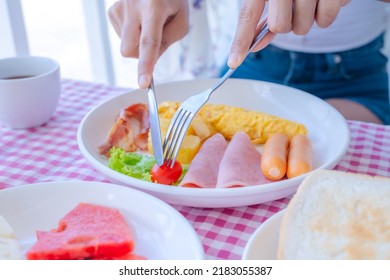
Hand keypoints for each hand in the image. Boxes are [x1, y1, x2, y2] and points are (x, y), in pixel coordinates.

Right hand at [108, 0, 188, 87]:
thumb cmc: (171, 0)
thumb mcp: (180, 20)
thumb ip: (167, 42)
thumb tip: (149, 59)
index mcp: (154, 6)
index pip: (149, 42)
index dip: (146, 65)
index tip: (143, 83)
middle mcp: (133, 5)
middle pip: (129, 49)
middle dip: (141, 55)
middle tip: (156, 39)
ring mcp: (119, 7)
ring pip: (125, 45)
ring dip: (138, 43)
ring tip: (148, 23)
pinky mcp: (112, 11)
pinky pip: (121, 37)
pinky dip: (132, 35)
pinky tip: (139, 21)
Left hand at [228, 0, 350, 68]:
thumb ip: (265, 17)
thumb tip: (256, 44)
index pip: (248, 14)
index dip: (241, 40)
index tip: (233, 62)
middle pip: (280, 26)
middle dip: (286, 25)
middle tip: (293, 8)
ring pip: (302, 28)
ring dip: (306, 20)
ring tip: (311, 0)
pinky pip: (325, 20)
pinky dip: (325, 16)